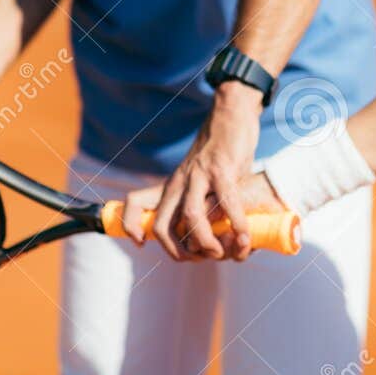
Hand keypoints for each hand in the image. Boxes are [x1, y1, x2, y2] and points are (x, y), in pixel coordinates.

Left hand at [120, 166, 286, 258]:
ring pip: (191, 217)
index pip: (134, 202)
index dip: (131, 226)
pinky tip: (244, 237)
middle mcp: (180, 182)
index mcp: (172, 185)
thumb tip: (216, 234)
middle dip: (178, 251)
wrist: (230, 116)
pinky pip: (227, 203)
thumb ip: (203, 201)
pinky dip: (236, 225)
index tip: (141, 243)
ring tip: (221, 251)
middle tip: (200, 258)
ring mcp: (199, 175)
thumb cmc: (220, 153)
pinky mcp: (222, 170)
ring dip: (206, 242)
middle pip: (162, 225)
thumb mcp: (202, 177)